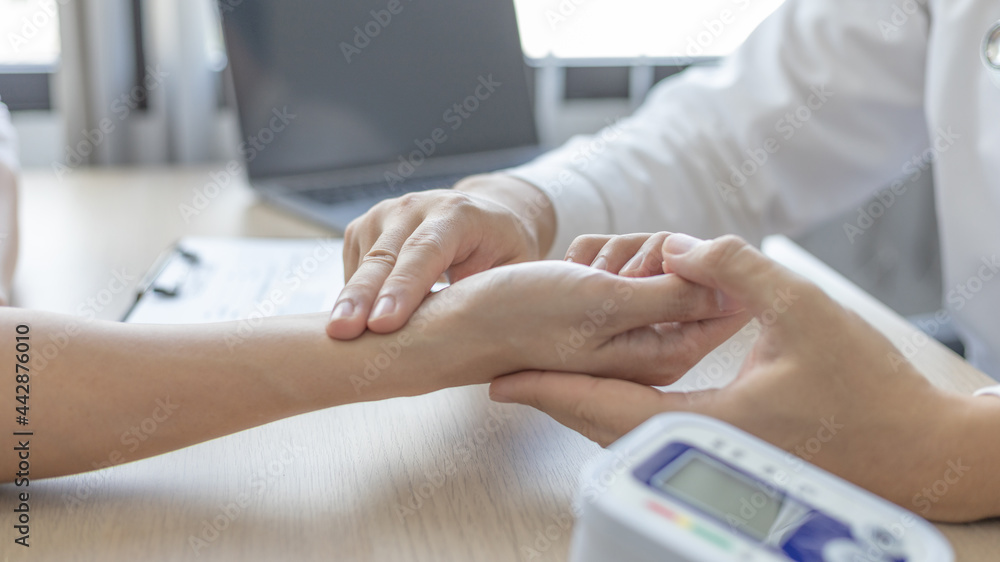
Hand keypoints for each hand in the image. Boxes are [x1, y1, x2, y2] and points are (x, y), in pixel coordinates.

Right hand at [327, 174, 554, 339]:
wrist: (486, 217)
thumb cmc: (505, 252)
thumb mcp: (518, 267)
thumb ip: (505, 291)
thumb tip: (498, 330)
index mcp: (459, 213)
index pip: (426, 251)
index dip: (405, 288)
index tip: (384, 323)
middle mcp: (417, 206)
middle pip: (384, 257)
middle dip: (360, 296)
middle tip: (341, 333)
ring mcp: (386, 213)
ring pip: (362, 263)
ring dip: (349, 301)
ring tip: (338, 338)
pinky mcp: (365, 227)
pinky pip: (352, 267)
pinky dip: (350, 296)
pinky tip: (354, 323)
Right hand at [413, 258, 749, 388]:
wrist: (460, 323)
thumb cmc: (521, 318)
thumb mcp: (604, 304)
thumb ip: (676, 298)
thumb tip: (733, 289)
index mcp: (665, 355)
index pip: (726, 300)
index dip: (695, 267)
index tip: (651, 270)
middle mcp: (652, 344)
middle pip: (690, 271)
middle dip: (646, 258)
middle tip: (602, 277)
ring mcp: (628, 324)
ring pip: (655, 258)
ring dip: (614, 255)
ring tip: (577, 279)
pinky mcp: (604, 305)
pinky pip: (621, 258)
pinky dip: (594, 256)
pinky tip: (567, 275)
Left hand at [490, 234, 998, 520]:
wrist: (914, 453)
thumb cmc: (866, 392)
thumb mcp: (801, 311)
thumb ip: (735, 272)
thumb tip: (678, 247)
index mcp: (703, 422)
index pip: (601, 407)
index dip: (547, 390)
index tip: (501, 377)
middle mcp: (696, 446)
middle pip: (600, 427)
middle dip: (553, 399)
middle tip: (509, 378)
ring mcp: (710, 454)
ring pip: (623, 434)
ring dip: (582, 404)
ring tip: (546, 381)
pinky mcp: (727, 452)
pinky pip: (651, 434)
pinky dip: (617, 411)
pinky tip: (611, 392)